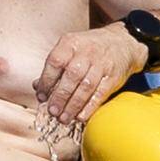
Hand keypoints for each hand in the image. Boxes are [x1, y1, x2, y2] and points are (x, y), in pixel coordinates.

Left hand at [34, 22, 149, 128]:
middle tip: (52, 111)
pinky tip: (80, 116)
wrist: (122, 42)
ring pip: (85, 87)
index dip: (46, 81)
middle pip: (71, 76)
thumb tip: (37, 86)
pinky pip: (100, 94)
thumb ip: (54, 66)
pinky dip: (89, 107)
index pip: (55, 62)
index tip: (41, 97)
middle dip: (60, 97)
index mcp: (71, 43)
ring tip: (64, 118)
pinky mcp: (113, 77)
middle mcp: (86, 52)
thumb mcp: (70, 48)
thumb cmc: (90, 48)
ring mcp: (101, 64)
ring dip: (73, 105)